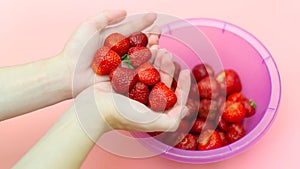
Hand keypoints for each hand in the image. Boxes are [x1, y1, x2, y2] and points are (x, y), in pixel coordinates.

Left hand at [58, 10, 158, 96]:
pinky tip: (155, 60)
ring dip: (152, 51)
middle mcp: (120, 52)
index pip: (131, 28)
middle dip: (151, 37)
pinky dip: (148, 67)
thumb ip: (105, 16)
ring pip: (142, 57)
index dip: (143, 22)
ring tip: (157, 45)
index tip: (154, 17)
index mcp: (113, 39)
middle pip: (140, 43)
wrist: (69, 74)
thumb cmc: (76, 50)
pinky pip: (138, 72)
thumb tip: (124, 11)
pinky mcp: (123, 79)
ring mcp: (123, 66)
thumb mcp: (89, 26)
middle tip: (158, 33)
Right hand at [74, 49, 190, 139]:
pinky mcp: (124, 80)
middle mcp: (145, 99)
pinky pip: (137, 66)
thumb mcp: (151, 122)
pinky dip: (143, 57)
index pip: (173, 96)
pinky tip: (148, 49)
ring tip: (160, 49)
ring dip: (157, 59)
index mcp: (154, 110)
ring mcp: (135, 88)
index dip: (182, 84)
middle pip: (162, 80)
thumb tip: (185, 109)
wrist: (95, 107)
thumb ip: (171, 121)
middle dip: (167, 66)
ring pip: (150, 71)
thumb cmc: (122, 116)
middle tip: (168, 54)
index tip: (186, 71)